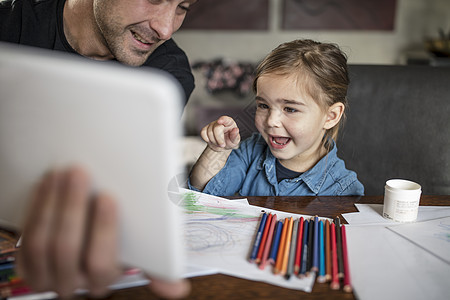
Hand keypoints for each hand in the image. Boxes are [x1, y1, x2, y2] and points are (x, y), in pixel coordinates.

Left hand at [16, 166, 189, 298]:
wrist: (81, 243)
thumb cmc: (117, 243)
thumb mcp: (138, 256)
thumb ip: (157, 268)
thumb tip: (178, 291)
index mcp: (102, 280)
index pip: (101, 264)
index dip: (103, 231)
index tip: (109, 197)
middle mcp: (71, 283)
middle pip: (66, 250)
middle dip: (71, 208)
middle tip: (80, 173)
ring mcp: (45, 275)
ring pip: (42, 242)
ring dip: (51, 203)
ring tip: (61, 173)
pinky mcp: (27, 262)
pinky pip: (25, 236)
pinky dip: (35, 206)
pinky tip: (47, 183)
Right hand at [200, 115, 240, 151]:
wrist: (222, 146)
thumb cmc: (230, 142)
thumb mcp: (235, 141)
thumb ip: (235, 136)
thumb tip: (236, 129)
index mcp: (229, 123)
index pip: (226, 119)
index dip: (222, 120)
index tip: (219, 121)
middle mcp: (220, 122)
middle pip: (216, 128)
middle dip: (218, 139)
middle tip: (222, 145)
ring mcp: (212, 124)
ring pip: (209, 132)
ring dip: (213, 141)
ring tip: (218, 144)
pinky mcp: (206, 128)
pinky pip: (203, 132)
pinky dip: (206, 139)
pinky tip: (210, 141)